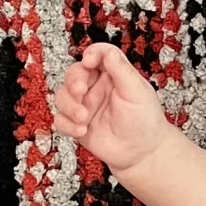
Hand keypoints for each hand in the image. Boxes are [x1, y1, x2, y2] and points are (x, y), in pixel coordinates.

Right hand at [52, 41, 175, 176]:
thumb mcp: (137, 92)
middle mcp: (96, 87)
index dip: (92, 54)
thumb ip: (121, 71)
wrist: (141, 153)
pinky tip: (82, 131)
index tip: (89, 61)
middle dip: (73, 81)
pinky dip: (66, 124)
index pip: (99, 55)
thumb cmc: (144, 120)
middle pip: (74, 73)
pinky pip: (60, 119)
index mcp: (112, 75)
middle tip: (80, 91)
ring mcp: (85, 105)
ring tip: (84, 118)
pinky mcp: (76, 123)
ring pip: (62, 96)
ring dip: (69, 105)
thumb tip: (108, 53)